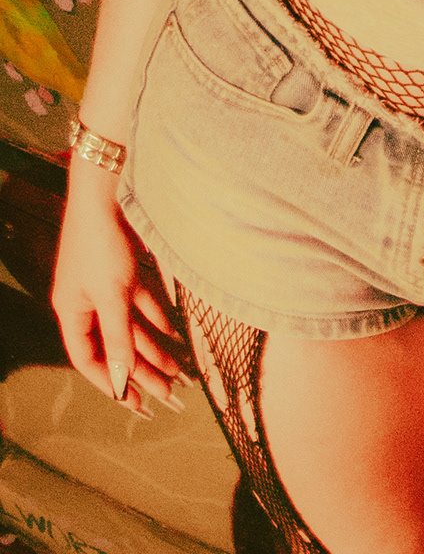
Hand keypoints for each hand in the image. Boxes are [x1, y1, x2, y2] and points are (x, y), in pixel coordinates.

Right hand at [52, 161, 187, 417]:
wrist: (109, 191)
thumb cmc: (102, 243)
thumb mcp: (112, 295)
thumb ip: (118, 337)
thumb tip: (121, 379)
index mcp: (72, 312)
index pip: (90, 359)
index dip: (110, 382)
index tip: (133, 402)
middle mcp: (87, 302)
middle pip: (116, 346)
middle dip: (141, 371)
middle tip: (167, 395)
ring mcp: (106, 286)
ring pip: (132, 326)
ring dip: (154, 348)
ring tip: (179, 372)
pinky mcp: (125, 270)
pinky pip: (142, 303)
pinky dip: (158, 318)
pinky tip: (176, 335)